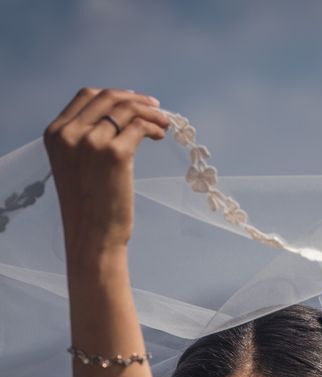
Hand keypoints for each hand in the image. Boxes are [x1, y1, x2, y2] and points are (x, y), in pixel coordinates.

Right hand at [43, 87, 169, 262]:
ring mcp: (91, 142)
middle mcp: (69, 134)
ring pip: (127, 109)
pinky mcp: (115, 154)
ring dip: (150, 113)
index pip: (87, 95)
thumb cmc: (89, 205)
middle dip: (137, 100)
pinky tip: (160, 136)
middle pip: (109, 98)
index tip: (136, 101)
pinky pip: (140, 126)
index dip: (116, 95)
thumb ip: (85, 138)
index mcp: (55, 133)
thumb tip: (119, 116)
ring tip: (164, 124)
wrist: (92, 235)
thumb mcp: (75, 164)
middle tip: (157, 109)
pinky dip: (154, 127)